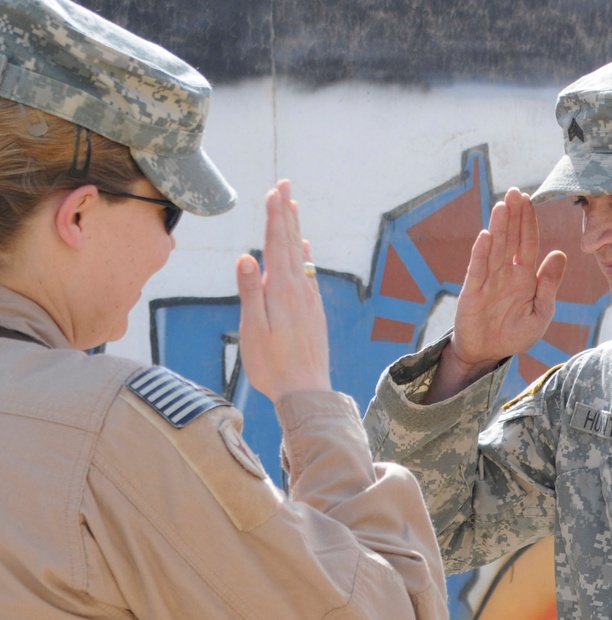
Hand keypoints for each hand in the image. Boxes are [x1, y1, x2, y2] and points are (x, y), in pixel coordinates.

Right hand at [236, 180, 331, 401]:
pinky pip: (308, 273)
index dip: (275, 216)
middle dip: (286, 213)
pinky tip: (304, 249)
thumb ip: (250, 291)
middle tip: (285, 184)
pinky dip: (305, 255)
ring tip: (293, 207)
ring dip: (295, 229)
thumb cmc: (273, 364)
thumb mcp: (253, 328)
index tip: (275, 190)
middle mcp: (298, 289)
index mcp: (281, 290)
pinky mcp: (313, 311)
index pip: (277, 244)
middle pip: (291, 243)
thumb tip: (246, 255)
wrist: (307, 391)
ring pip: (300, 256)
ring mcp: (308, 299)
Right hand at [428, 187, 565, 399]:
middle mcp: (506, 272)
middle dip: (513, 215)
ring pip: (495, 248)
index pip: (528, 243)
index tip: (529, 200)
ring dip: (498, 227)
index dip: (528, 222)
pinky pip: (478, 269)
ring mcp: (488, 279)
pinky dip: (481, 253)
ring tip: (502, 206)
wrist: (487, 354)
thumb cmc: (515, 334)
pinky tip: (486, 236)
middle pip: (510, 238)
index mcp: (524, 276)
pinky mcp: (472, 291)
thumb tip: (559, 253)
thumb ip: (549, 285)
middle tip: (514, 192)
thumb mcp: (540, 312)